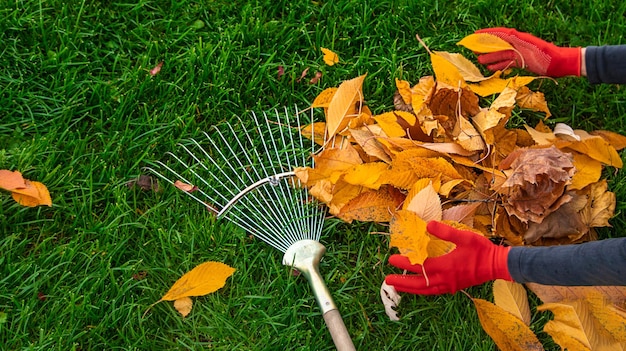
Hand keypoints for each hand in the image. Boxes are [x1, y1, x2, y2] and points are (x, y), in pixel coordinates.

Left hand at [385, 221, 511, 294]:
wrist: (498, 265)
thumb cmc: (482, 250)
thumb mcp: (464, 237)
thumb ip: (445, 232)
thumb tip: (428, 224)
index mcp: (445, 266)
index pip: (420, 266)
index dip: (405, 263)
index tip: (392, 259)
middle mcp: (445, 279)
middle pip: (418, 283)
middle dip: (402, 282)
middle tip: (387, 280)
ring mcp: (449, 285)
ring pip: (425, 290)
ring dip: (410, 288)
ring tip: (398, 286)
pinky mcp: (453, 288)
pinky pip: (433, 291)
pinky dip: (422, 290)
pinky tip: (418, 287)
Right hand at [474, 27, 580, 76]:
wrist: (561, 64)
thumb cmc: (549, 56)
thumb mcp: (534, 47)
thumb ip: (521, 41)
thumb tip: (509, 34)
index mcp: (520, 39)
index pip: (500, 34)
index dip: (488, 34)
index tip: (475, 35)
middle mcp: (518, 44)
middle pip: (498, 45)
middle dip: (486, 47)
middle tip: (473, 51)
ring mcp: (520, 53)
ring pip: (501, 54)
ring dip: (491, 58)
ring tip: (479, 61)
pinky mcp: (522, 62)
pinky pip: (507, 63)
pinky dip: (499, 65)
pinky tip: (491, 69)